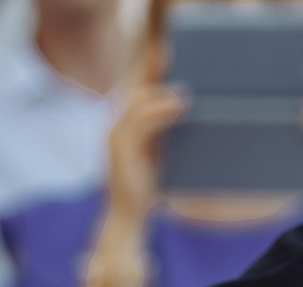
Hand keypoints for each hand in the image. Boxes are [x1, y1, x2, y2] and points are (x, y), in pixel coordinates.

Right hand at [106, 53, 187, 225]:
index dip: (151, 72)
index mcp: (126, 129)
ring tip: (183, 94)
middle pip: (136, 92)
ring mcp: (116, 138)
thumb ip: (166, 132)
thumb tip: (187, 109)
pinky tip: (177, 106)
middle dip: (153, 73)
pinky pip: (140, 122)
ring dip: (161, 95)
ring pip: (137, 103)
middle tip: (172, 59)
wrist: (129, 216)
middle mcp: (117, 129)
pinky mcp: (119, 149)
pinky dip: (160, 111)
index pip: (138, 94)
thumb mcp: (160, 155)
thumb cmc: (147, 187)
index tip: (165, 54)